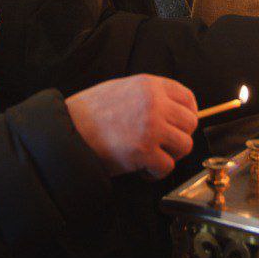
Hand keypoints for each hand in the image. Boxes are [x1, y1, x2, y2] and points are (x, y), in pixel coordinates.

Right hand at [65, 75, 197, 178]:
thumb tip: (172, 110)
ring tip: (152, 156)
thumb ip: (149, 95)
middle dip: (178, 137)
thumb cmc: (91, 112)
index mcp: (150, 85)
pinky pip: (167, 167)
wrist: (68, 130)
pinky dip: (156, 172)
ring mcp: (151, 127)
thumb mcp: (122, 89)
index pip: (188, 98)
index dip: (187, 114)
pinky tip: (142, 168)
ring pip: (184, 146)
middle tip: (162, 144)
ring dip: (170, 155)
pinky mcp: (145, 151)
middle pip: (190, 124)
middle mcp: (155, 103)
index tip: (179, 125)